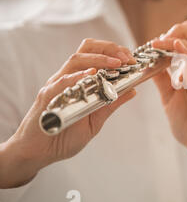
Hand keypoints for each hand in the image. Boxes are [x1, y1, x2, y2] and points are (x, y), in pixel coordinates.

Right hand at [0, 39, 136, 187]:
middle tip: (127, 58)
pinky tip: (91, 75)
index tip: (132, 59)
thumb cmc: (65, 136)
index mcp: (78, 80)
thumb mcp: (95, 120)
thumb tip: (133, 90)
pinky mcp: (46, 96)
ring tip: (116, 63)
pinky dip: (77, 76)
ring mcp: (56, 85)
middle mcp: (67, 78)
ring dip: (99, 59)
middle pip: (86, 50)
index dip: (115, 52)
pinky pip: (62, 82)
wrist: (38, 153)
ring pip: (76, 60)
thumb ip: (111, 104)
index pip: (96, 54)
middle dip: (109, 49)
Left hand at [151, 21, 186, 181]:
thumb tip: (150, 63)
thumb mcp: (169, 97)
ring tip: (158, 44)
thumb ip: (163, 79)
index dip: (171, 36)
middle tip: (159, 40)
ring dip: (176, 40)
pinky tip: (174, 48)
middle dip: (178, 29)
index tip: (152, 44)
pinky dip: (186, 54)